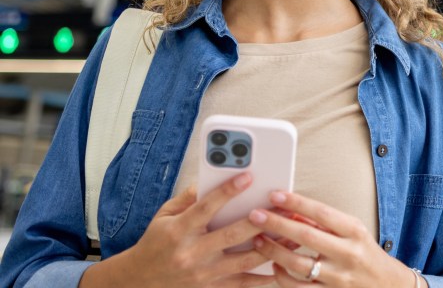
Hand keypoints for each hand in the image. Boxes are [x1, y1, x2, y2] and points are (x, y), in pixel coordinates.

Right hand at [81, 173, 274, 287]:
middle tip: (283, 206)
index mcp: (179, 231)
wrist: (139, 281)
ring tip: (294, 233)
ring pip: (245, 261)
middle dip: (261, 220)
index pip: (206, 208)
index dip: (227, 191)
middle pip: (233, 235)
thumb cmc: (156, 242)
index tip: (248, 176)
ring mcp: (203, 275)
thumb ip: (189, 197)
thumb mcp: (164, 215)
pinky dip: (265, 277)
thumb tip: (213, 178)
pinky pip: (244, 284)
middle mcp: (192, 253)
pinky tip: (282, 266)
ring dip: (272, 246)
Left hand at [247, 191, 412, 286]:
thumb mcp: (354, 233)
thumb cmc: (366, 253)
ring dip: (273, 251)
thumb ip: (326, 223)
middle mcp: (348, 254)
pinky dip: (282, 276)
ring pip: (298, 265)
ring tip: (257, 239)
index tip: (275, 195)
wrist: (388, 286)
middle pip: (306, 237)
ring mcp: (338, 278)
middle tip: (255, 215)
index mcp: (355, 232)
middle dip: (277, 224)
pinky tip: (273, 265)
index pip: (322, 213)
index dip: (297, 203)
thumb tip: (293, 210)